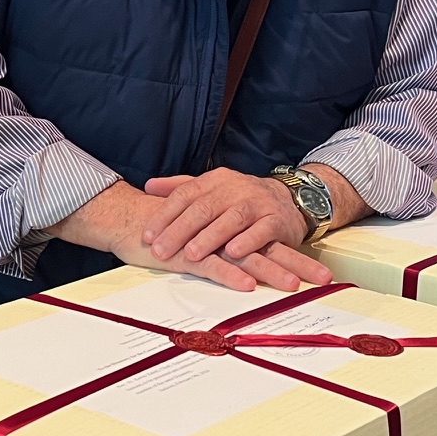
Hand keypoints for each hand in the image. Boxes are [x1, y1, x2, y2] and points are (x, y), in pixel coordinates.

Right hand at [52, 183, 322, 291]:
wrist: (129, 217)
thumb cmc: (166, 230)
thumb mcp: (201, 238)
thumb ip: (222, 247)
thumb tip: (247, 267)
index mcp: (232, 231)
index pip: (271, 243)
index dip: (298, 257)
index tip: (323, 274)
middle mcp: (226, 234)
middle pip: (269, 249)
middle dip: (298, 265)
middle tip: (324, 280)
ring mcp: (208, 243)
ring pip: (246, 257)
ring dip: (271, 271)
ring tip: (294, 286)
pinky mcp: (187, 254)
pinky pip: (213, 265)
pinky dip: (230, 274)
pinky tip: (247, 285)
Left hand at [140, 169, 331, 285]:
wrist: (289, 199)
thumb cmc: (242, 199)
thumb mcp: (212, 189)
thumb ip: (181, 188)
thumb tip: (148, 186)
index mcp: (216, 180)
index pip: (185, 195)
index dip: (165, 215)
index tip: (148, 236)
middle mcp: (236, 188)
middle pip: (204, 208)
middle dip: (180, 231)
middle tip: (161, 251)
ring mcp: (258, 203)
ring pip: (231, 219)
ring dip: (211, 237)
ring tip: (192, 255)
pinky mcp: (277, 220)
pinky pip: (262, 230)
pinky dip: (248, 241)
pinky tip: (234, 253)